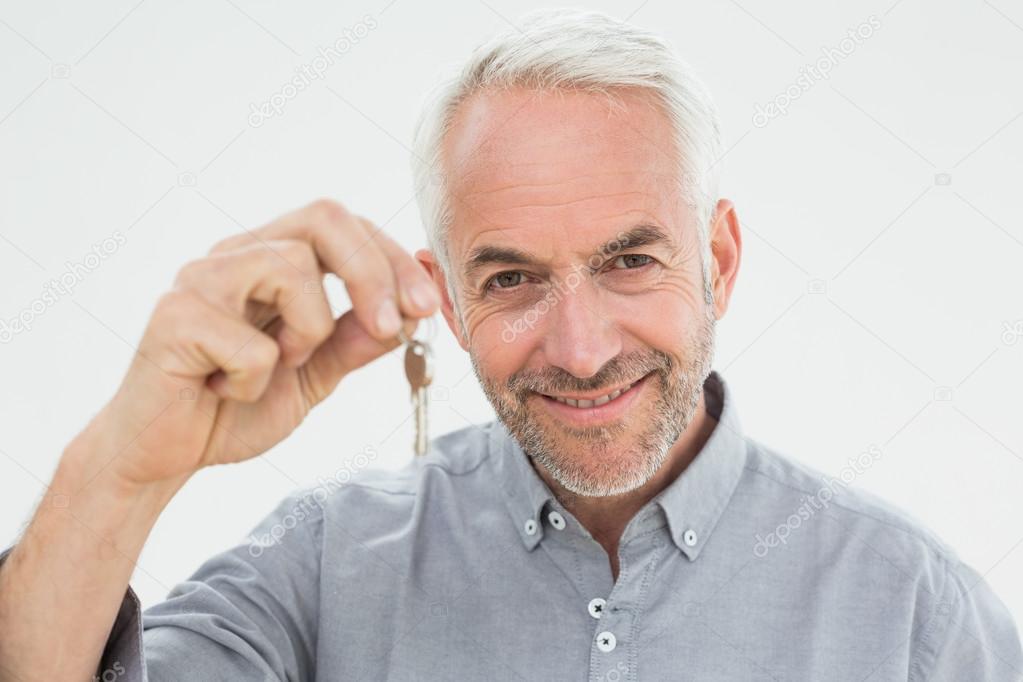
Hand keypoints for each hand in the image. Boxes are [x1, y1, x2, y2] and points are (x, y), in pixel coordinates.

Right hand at [80, 199, 438, 487]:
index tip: (428, 306)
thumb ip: (358, 341)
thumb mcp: (316, 375)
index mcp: (271, 259)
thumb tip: (413, 311)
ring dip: (308, 331)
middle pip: (323, 217)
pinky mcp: (174, 316)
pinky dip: (255, 379)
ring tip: (278, 365)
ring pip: (291, 267)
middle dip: (374, 272)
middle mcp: (235, 255)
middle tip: (393, 325)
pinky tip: (226, 389)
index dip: (394, 259)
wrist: (164, 456)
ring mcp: (201, 279)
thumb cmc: (234, 407)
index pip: (345, 226)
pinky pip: (251, 342)